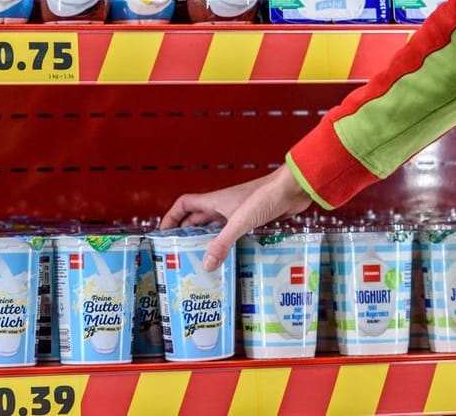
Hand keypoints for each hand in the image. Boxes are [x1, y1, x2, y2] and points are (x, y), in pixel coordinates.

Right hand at [160, 167, 313, 270]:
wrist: (292, 189)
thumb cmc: (265, 197)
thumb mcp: (240, 222)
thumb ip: (222, 243)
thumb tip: (205, 264)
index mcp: (214, 201)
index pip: (184, 204)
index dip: (172, 216)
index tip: (163, 233)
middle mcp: (223, 206)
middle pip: (197, 218)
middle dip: (187, 233)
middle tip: (180, 253)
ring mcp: (237, 212)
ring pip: (215, 227)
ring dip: (207, 240)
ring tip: (202, 260)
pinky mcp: (252, 219)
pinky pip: (232, 232)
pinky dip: (227, 243)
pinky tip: (228, 257)